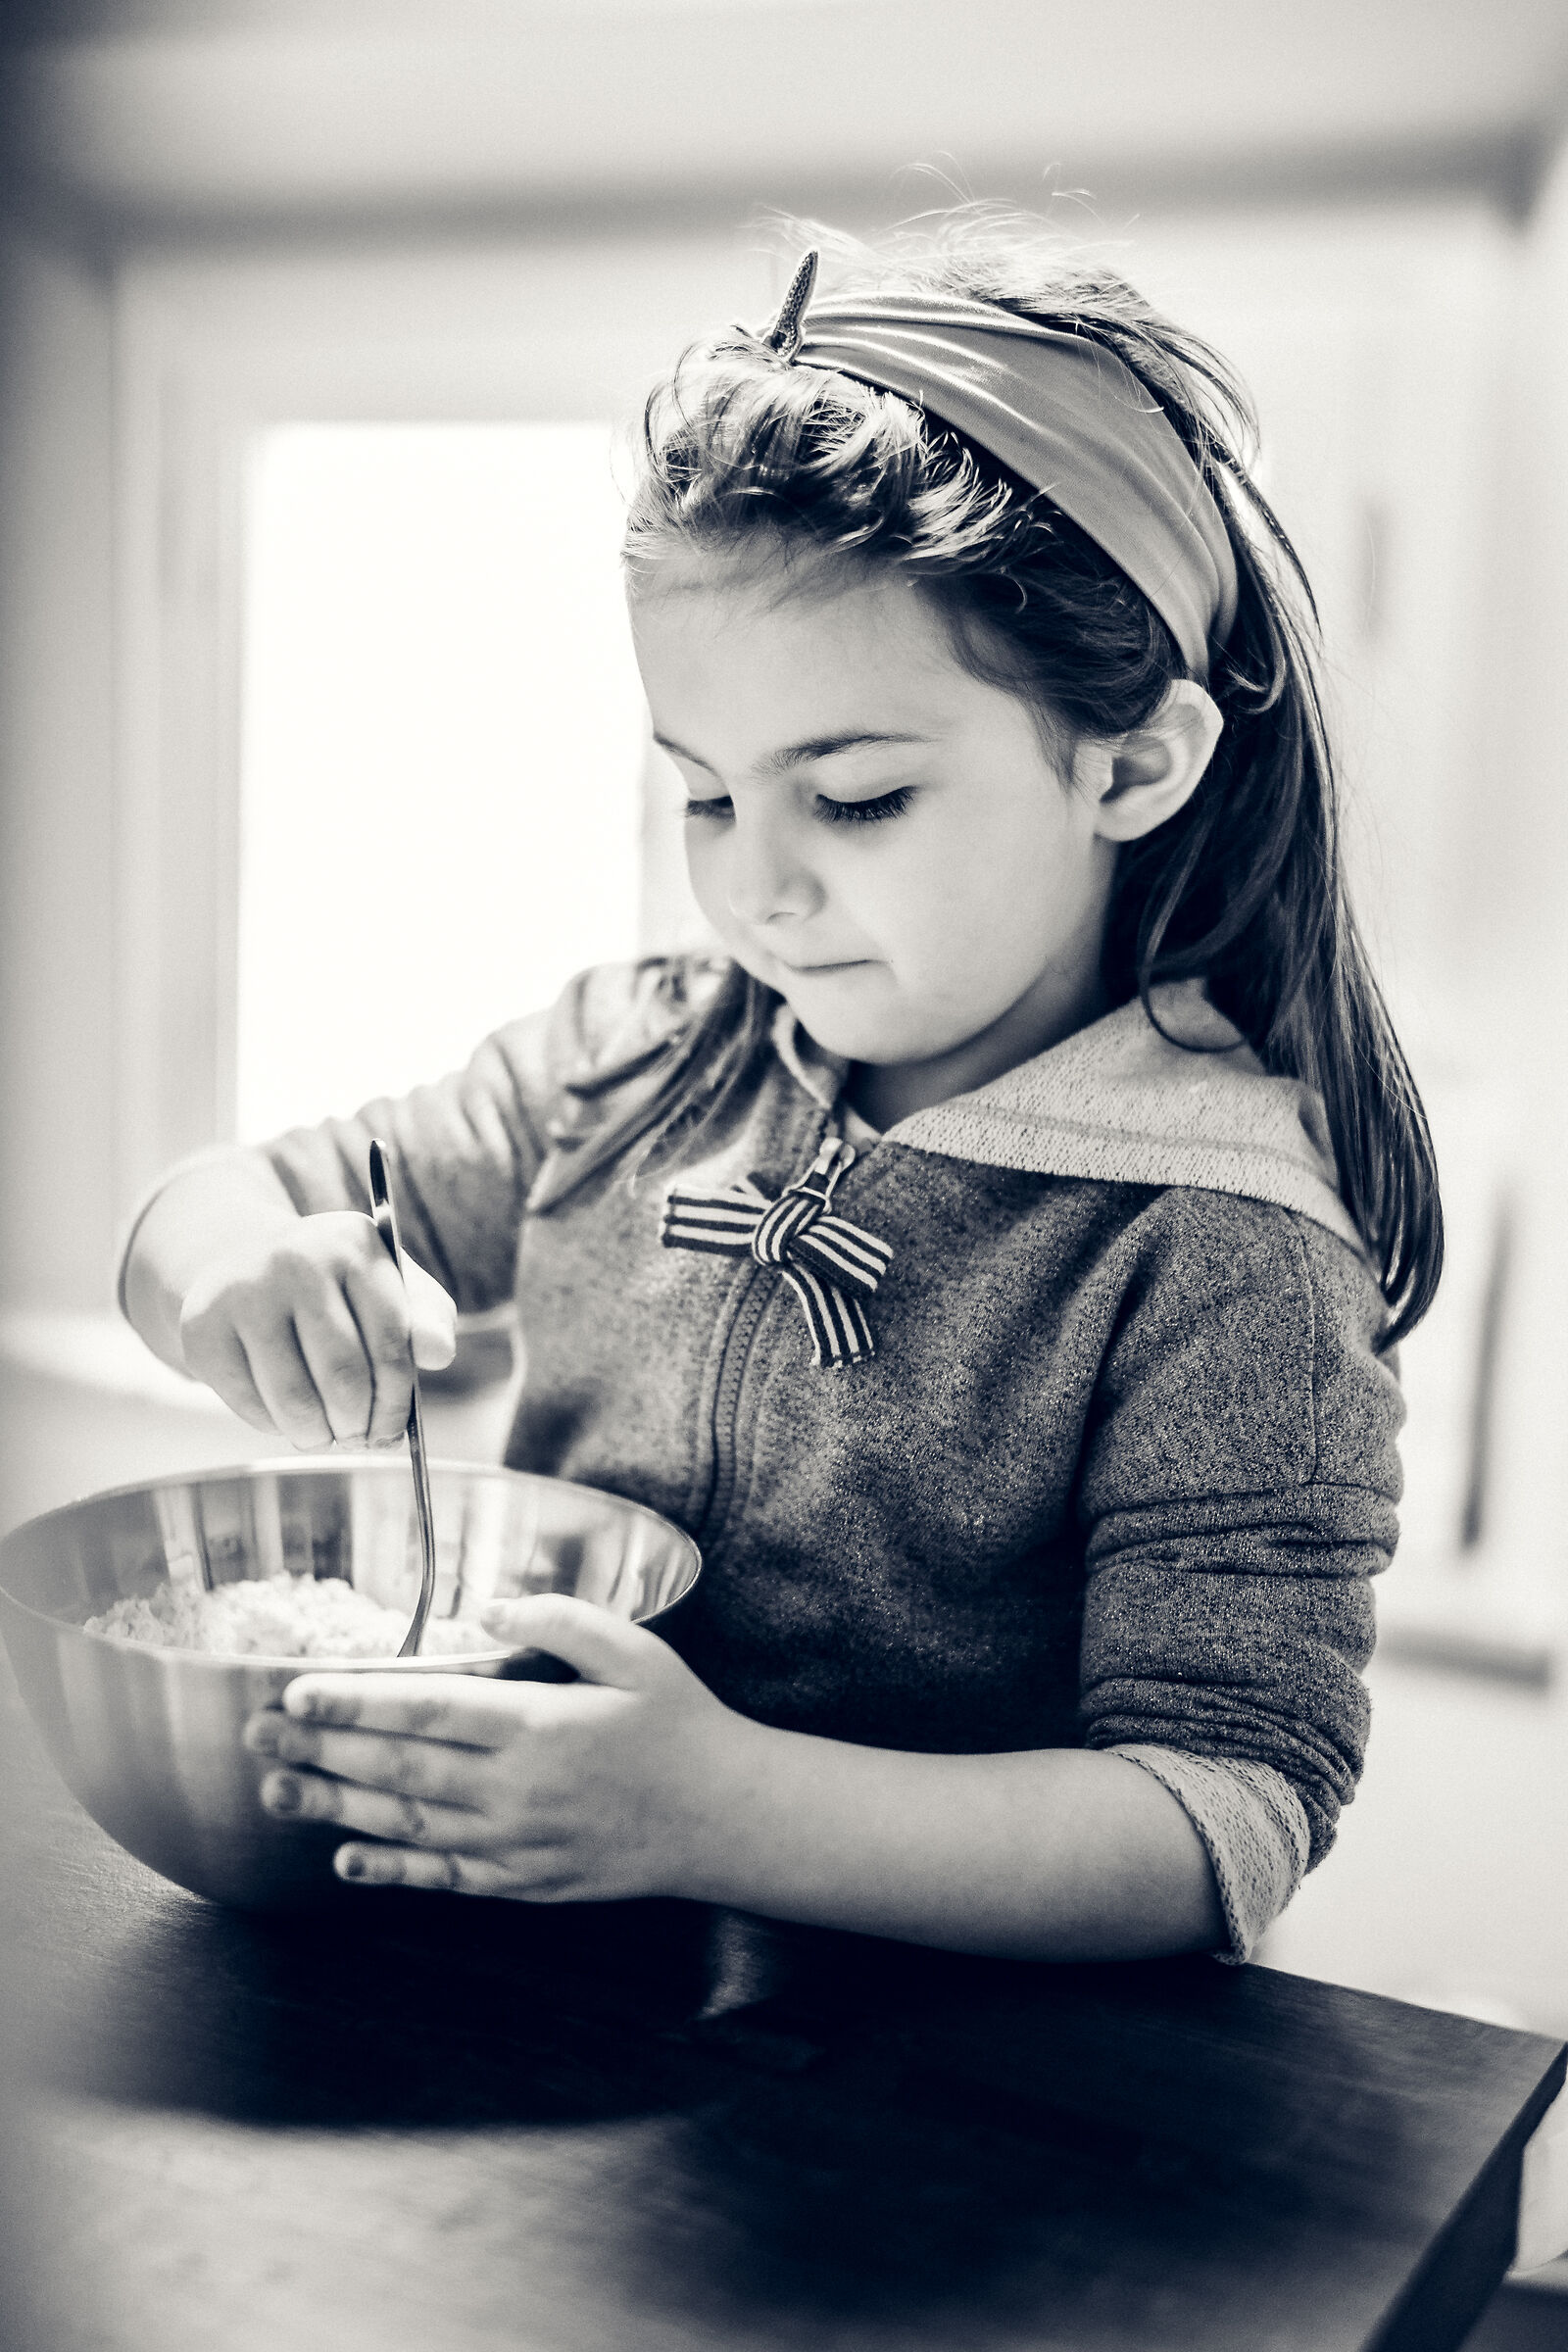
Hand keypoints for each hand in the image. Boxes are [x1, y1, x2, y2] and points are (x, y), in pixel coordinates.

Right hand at [179, 1210, 455, 1448]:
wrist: (240, 1262)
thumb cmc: (332, 1286)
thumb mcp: (387, 1285)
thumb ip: (424, 1317)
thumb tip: (438, 1353)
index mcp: (353, 1242)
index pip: (390, 1341)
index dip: (397, 1401)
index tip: (393, 1428)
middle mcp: (295, 1258)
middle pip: (343, 1377)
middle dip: (358, 1425)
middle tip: (359, 1438)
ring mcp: (243, 1291)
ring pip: (295, 1400)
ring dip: (318, 1436)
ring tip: (326, 1435)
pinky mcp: (203, 1329)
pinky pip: (251, 1405)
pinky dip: (275, 1427)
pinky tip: (285, 1414)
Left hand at [241, 1595, 742, 1900]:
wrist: (725, 1817)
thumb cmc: (680, 1723)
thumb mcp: (633, 1650)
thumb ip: (560, 1619)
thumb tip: (489, 1609)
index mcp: (538, 1725)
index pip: (424, 1711)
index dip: (353, 1704)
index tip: (297, 1694)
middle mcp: (516, 1790)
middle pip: (397, 1770)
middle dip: (319, 1753)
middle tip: (255, 1738)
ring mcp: (517, 1843)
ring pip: (407, 1825)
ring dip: (334, 1809)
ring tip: (275, 1793)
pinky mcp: (524, 1880)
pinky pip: (443, 1877)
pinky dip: (390, 1869)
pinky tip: (346, 1859)